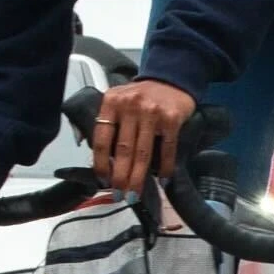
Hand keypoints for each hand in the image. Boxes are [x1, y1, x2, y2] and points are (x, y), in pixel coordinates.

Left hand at [93, 77, 197, 195]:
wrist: (172, 78)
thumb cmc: (142, 96)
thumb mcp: (118, 100)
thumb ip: (108, 122)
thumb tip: (101, 158)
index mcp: (112, 103)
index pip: (102, 138)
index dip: (101, 163)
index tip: (103, 180)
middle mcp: (131, 106)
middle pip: (123, 150)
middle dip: (120, 177)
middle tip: (119, 195)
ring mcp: (153, 112)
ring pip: (143, 153)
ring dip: (138, 177)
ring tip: (135, 194)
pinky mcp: (172, 118)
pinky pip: (167, 148)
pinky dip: (165, 166)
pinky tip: (163, 179)